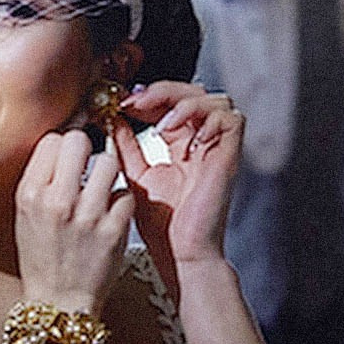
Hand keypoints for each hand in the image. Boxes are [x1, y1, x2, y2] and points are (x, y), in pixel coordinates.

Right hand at [13, 129, 134, 313]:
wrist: (59, 303)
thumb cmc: (43, 260)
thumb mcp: (25, 215)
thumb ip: (42, 178)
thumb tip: (62, 141)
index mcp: (30, 195)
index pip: (51, 140)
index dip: (64, 142)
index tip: (70, 149)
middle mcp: (57, 202)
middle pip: (79, 141)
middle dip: (87, 147)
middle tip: (88, 163)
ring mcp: (87, 215)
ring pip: (109, 163)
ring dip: (108, 174)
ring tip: (101, 191)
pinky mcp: (114, 230)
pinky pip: (126, 195)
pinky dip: (122, 203)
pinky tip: (111, 215)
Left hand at [111, 83, 243, 269]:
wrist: (181, 253)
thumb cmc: (163, 226)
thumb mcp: (135, 176)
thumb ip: (126, 147)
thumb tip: (111, 120)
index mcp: (182, 144)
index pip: (172, 102)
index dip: (150, 94)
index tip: (122, 102)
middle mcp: (203, 142)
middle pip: (195, 92)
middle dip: (164, 90)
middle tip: (137, 101)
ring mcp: (218, 149)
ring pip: (216, 100)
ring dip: (185, 102)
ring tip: (160, 122)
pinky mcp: (229, 157)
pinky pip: (232, 120)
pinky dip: (208, 119)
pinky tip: (181, 137)